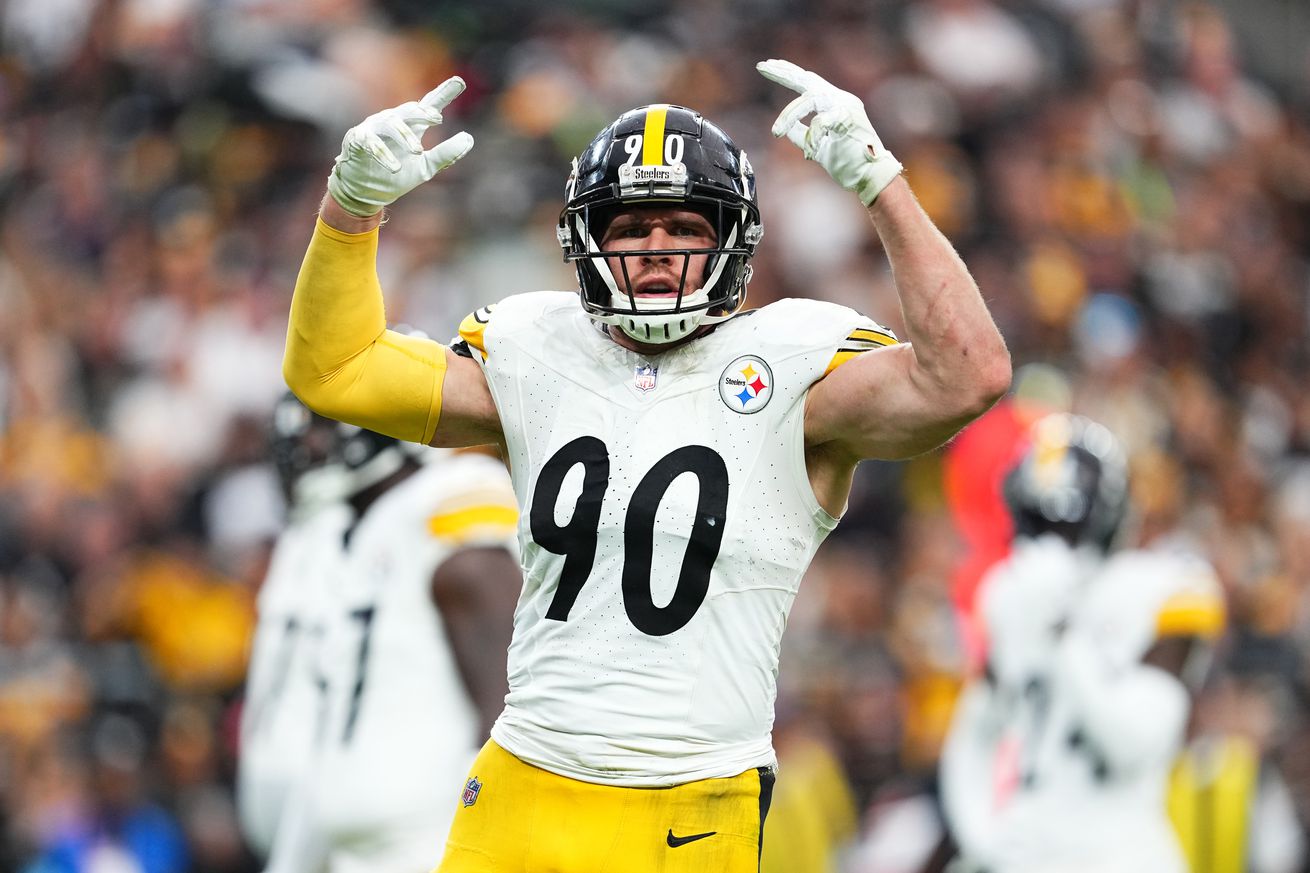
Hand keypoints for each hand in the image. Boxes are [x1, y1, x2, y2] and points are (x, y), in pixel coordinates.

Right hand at [326, 76, 473, 217]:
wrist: (367, 194)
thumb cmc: (396, 177)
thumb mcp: (426, 167)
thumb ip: (446, 154)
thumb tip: (469, 138)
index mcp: (412, 126)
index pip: (429, 105)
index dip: (444, 93)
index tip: (460, 82)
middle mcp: (393, 121)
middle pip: (409, 110)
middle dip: (422, 111)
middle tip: (437, 118)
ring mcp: (374, 128)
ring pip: (391, 123)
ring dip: (405, 136)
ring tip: (418, 152)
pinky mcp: (358, 140)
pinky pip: (371, 141)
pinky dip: (383, 153)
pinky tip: (394, 166)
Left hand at [757, 59, 902, 205]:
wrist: (870, 177)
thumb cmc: (848, 162)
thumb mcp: (818, 146)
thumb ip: (802, 133)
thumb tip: (786, 127)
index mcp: (833, 103)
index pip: (807, 82)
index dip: (788, 73)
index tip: (767, 65)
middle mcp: (840, 99)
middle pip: (807, 79)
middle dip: (784, 73)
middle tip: (762, 66)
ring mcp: (846, 106)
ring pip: (810, 97)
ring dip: (789, 114)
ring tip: (776, 132)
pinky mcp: (850, 118)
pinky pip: (821, 122)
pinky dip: (811, 138)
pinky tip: (809, 153)